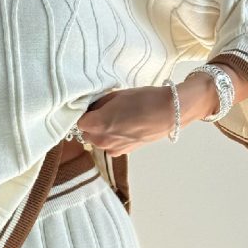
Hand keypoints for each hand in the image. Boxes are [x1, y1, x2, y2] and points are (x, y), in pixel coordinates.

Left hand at [76, 77, 216, 156]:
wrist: (169, 112)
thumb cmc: (143, 99)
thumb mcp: (116, 95)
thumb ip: (99, 104)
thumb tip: (92, 108)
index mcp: (97, 124)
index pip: (78, 121)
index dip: (83, 113)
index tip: (89, 106)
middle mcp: (102, 140)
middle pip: (86, 133)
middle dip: (90, 123)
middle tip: (102, 111)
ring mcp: (113, 149)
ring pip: (98, 141)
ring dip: (101, 132)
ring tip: (116, 119)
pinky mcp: (124, 152)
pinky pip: (110, 145)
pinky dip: (112, 138)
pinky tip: (124, 127)